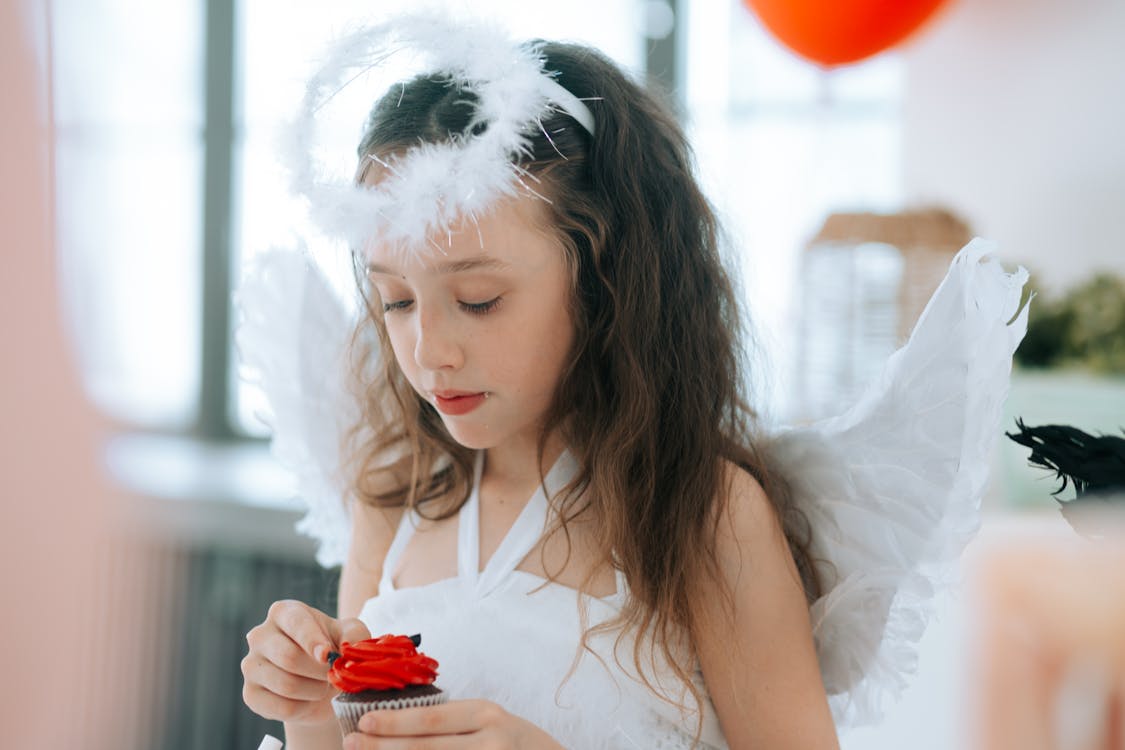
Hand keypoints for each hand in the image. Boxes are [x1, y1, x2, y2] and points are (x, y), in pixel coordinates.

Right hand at [242, 599, 370, 724]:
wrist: (320, 684)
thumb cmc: (334, 648)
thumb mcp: (350, 635)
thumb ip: (354, 635)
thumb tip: (347, 648)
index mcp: (283, 612)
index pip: (296, 624)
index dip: (314, 641)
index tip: (328, 655)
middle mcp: (260, 635)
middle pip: (289, 657)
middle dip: (319, 672)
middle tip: (332, 675)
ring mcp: (251, 665)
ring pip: (287, 685)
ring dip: (315, 691)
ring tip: (322, 686)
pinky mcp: (250, 694)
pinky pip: (282, 708)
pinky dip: (304, 709)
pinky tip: (307, 700)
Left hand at [343, 699, 566, 748]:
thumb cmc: (516, 743)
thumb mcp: (490, 721)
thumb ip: (454, 722)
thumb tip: (397, 722)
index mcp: (486, 715)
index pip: (431, 719)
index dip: (394, 722)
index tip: (362, 721)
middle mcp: (490, 741)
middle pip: (426, 748)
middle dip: (383, 747)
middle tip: (350, 743)